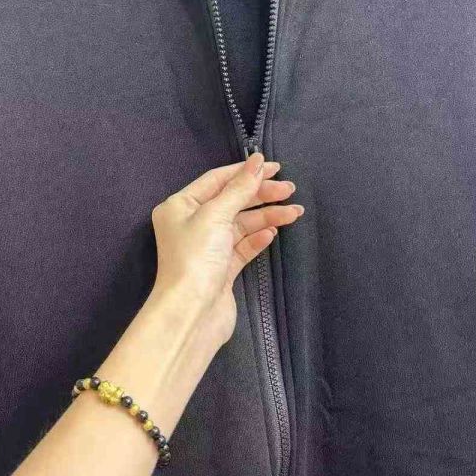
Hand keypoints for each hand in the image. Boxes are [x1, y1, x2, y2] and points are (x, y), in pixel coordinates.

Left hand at [149, 152, 302, 346]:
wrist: (192, 313)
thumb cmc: (196, 258)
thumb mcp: (216, 215)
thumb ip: (239, 188)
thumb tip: (257, 161)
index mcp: (180, 206)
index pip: (217, 180)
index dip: (245, 171)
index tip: (274, 167)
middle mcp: (191, 223)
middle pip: (231, 200)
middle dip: (261, 194)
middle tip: (290, 189)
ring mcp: (207, 247)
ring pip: (241, 224)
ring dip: (267, 216)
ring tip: (294, 212)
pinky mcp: (221, 268)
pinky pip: (243, 245)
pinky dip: (258, 237)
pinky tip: (273, 233)